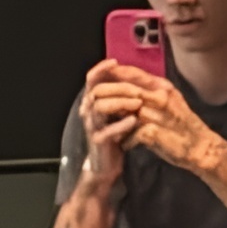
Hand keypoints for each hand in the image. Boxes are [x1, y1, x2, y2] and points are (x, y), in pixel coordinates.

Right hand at [79, 59, 141, 183]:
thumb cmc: (114, 137)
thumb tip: (131, 75)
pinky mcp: (98, 142)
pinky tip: (133, 121)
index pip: (91, 80)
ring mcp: (91, 127)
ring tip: (137, 103)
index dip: (100, 69)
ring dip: (119, 102)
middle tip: (137, 89)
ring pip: (99, 107)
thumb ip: (120, 97)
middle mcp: (89, 112)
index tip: (115, 61)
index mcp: (93, 102)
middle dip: (118, 87)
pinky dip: (121, 125)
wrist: (106, 166)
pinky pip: (107, 131)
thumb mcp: (117, 114)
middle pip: (97, 91)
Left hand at [98, 67, 226, 173]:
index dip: (117, 74)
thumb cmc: (185, 127)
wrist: (201, 148)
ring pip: (125, 111)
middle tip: (94, 101)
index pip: (135, 74)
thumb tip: (133, 87)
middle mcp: (160, 97)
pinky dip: (126, 139)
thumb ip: (153, 93)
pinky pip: (131, 134)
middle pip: (126, 90)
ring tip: (105, 125)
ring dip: (114, 118)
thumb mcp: (172, 101)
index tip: (102, 77)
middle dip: (109, 94)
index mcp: (164, 87)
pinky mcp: (152, 133)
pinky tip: (123, 145)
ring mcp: (156, 115)